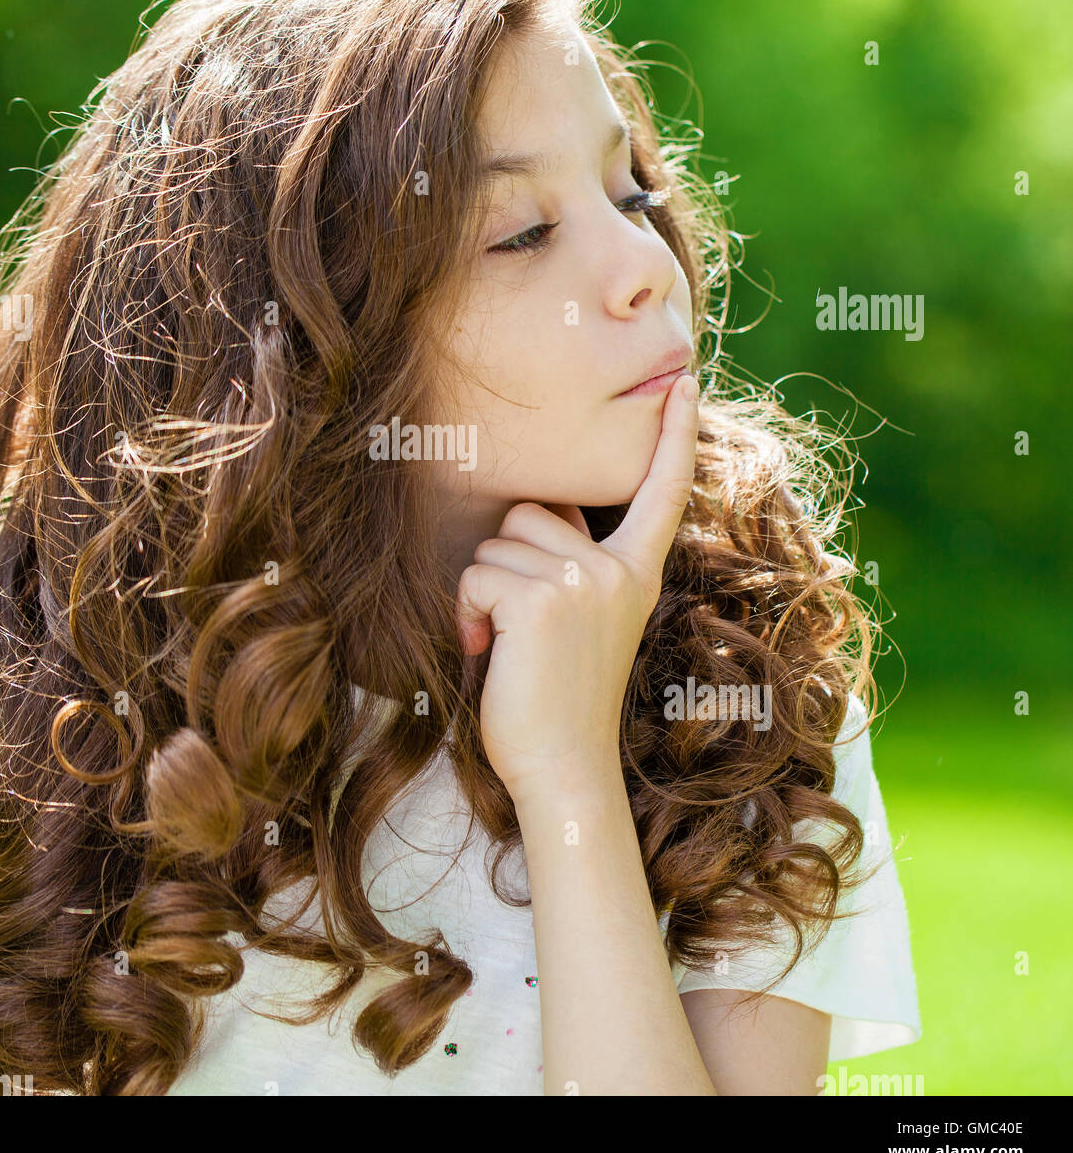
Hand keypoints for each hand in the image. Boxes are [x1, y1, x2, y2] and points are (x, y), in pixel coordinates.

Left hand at [455, 373, 699, 803]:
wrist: (564, 769)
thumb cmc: (561, 700)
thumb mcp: (587, 622)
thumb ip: (576, 564)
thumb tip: (535, 512)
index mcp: (636, 572)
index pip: (660, 492)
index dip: (671, 437)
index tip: (684, 384)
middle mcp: (618, 569)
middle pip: (532, 509)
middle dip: (507, 560)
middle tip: (520, 624)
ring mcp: (585, 581)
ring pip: (496, 543)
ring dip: (483, 591)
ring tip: (507, 642)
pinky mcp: (543, 597)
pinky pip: (477, 574)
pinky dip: (468, 612)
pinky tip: (490, 651)